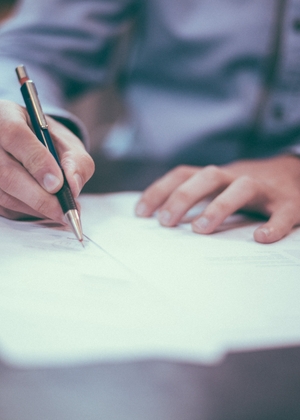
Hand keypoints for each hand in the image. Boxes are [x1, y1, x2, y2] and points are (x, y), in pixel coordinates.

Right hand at [0, 100, 94, 221]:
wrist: (26, 142)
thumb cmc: (47, 141)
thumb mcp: (66, 141)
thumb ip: (76, 160)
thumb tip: (73, 186)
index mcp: (5, 116)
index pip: (16, 136)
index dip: (37, 162)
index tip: (58, 184)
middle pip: (6, 172)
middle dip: (39, 197)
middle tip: (63, 210)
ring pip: (4, 194)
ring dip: (35, 208)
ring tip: (61, 211)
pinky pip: (3, 207)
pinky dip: (27, 212)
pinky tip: (45, 210)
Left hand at [135, 155, 299, 242]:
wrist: (295, 174)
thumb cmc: (249, 187)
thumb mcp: (220, 186)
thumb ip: (197, 197)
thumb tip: (161, 218)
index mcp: (218, 176)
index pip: (183, 174)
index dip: (160, 190)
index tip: (141, 213)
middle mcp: (237, 177)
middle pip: (208, 176)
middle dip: (184, 197)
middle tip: (166, 222)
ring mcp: (265, 189)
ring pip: (242, 188)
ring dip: (219, 206)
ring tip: (200, 229)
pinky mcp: (290, 203)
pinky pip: (283, 213)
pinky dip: (273, 226)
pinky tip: (261, 238)